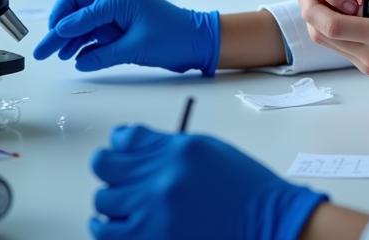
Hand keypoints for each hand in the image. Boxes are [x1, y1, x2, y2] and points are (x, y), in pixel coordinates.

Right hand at [33, 0, 219, 74]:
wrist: (197, 40)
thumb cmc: (173, 38)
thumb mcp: (133, 48)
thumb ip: (101, 53)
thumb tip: (76, 58)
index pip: (78, 9)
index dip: (60, 30)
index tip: (46, 48)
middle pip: (76, 7)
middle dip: (59, 30)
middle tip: (44, 51)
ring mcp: (120, 5)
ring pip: (84, 18)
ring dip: (71, 36)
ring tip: (59, 56)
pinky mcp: (123, 18)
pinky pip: (96, 27)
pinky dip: (85, 40)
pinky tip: (76, 55)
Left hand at [90, 125, 326, 239]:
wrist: (266, 223)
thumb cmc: (243, 189)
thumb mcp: (211, 153)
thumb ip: (170, 149)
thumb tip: (134, 150)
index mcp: (181, 150)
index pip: (127, 139)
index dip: (119, 143)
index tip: (119, 148)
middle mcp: (162, 179)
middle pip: (106, 166)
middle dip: (110, 170)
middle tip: (118, 177)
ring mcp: (152, 214)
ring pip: (102, 202)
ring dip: (110, 202)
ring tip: (124, 205)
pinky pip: (106, 234)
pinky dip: (107, 229)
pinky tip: (120, 225)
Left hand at [298, 0, 368, 77]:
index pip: (334, 25)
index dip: (318, 6)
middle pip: (322, 35)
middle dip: (310, 10)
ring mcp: (366, 63)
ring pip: (326, 42)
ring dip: (317, 19)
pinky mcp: (366, 65)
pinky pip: (337, 46)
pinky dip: (330, 27)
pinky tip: (337, 9)